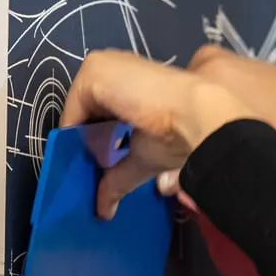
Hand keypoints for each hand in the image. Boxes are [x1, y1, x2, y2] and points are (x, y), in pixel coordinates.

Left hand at [59, 49, 244, 218]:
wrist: (201, 117)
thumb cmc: (182, 133)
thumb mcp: (143, 157)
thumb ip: (118, 176)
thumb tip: (104, 210)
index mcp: (135, 83)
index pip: (105, 112)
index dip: (102, 140)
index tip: (105, 164)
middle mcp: (119, 67)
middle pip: (90, 109)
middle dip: (90, 138)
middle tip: (98, 167)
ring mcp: (106, 64)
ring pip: (80, 108)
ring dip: (82, 135)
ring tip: (92, 161)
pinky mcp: (95, 69)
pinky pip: (73, 108)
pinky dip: (73, 132)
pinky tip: (85, 150)